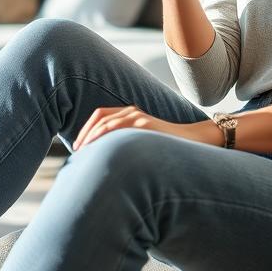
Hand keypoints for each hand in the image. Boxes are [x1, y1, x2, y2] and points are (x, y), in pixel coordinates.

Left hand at [72, 105, 211, 150]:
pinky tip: (99, 150)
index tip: (77, 147)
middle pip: (99, 118)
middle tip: (76, 153)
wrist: (194, 140)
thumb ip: (127, 143)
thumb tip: (105, 159)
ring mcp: (139, 117)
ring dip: (91, 137)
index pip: (100, 116)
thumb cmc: (166, 145)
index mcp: (129, 113)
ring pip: (107, 123)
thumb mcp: (143, 141)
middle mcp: (132, 112)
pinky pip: (120, 129)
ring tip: (83, 153)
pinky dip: (105, 138)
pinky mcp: (146, 125)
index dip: (86, 130)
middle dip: (85, 135)